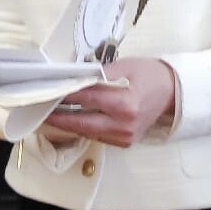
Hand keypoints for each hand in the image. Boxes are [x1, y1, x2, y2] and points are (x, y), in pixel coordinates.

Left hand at [45, 58, 176, 148]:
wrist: (172, 92)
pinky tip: (72, 119)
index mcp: (124, 104)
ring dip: (68, 123)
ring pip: (86, 132)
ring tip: (50, 113)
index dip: (63, 96)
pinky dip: (84, 127)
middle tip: (39, 109)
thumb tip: (71, 78)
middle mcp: (123, 124)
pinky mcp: (124, 142)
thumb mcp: (124, 66)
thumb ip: (96, 75)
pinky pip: (97, 135)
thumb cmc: (149, 75)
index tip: (47, 91)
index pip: (84, 100)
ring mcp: (124, 136)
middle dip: (57, 116)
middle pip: (80, 123)